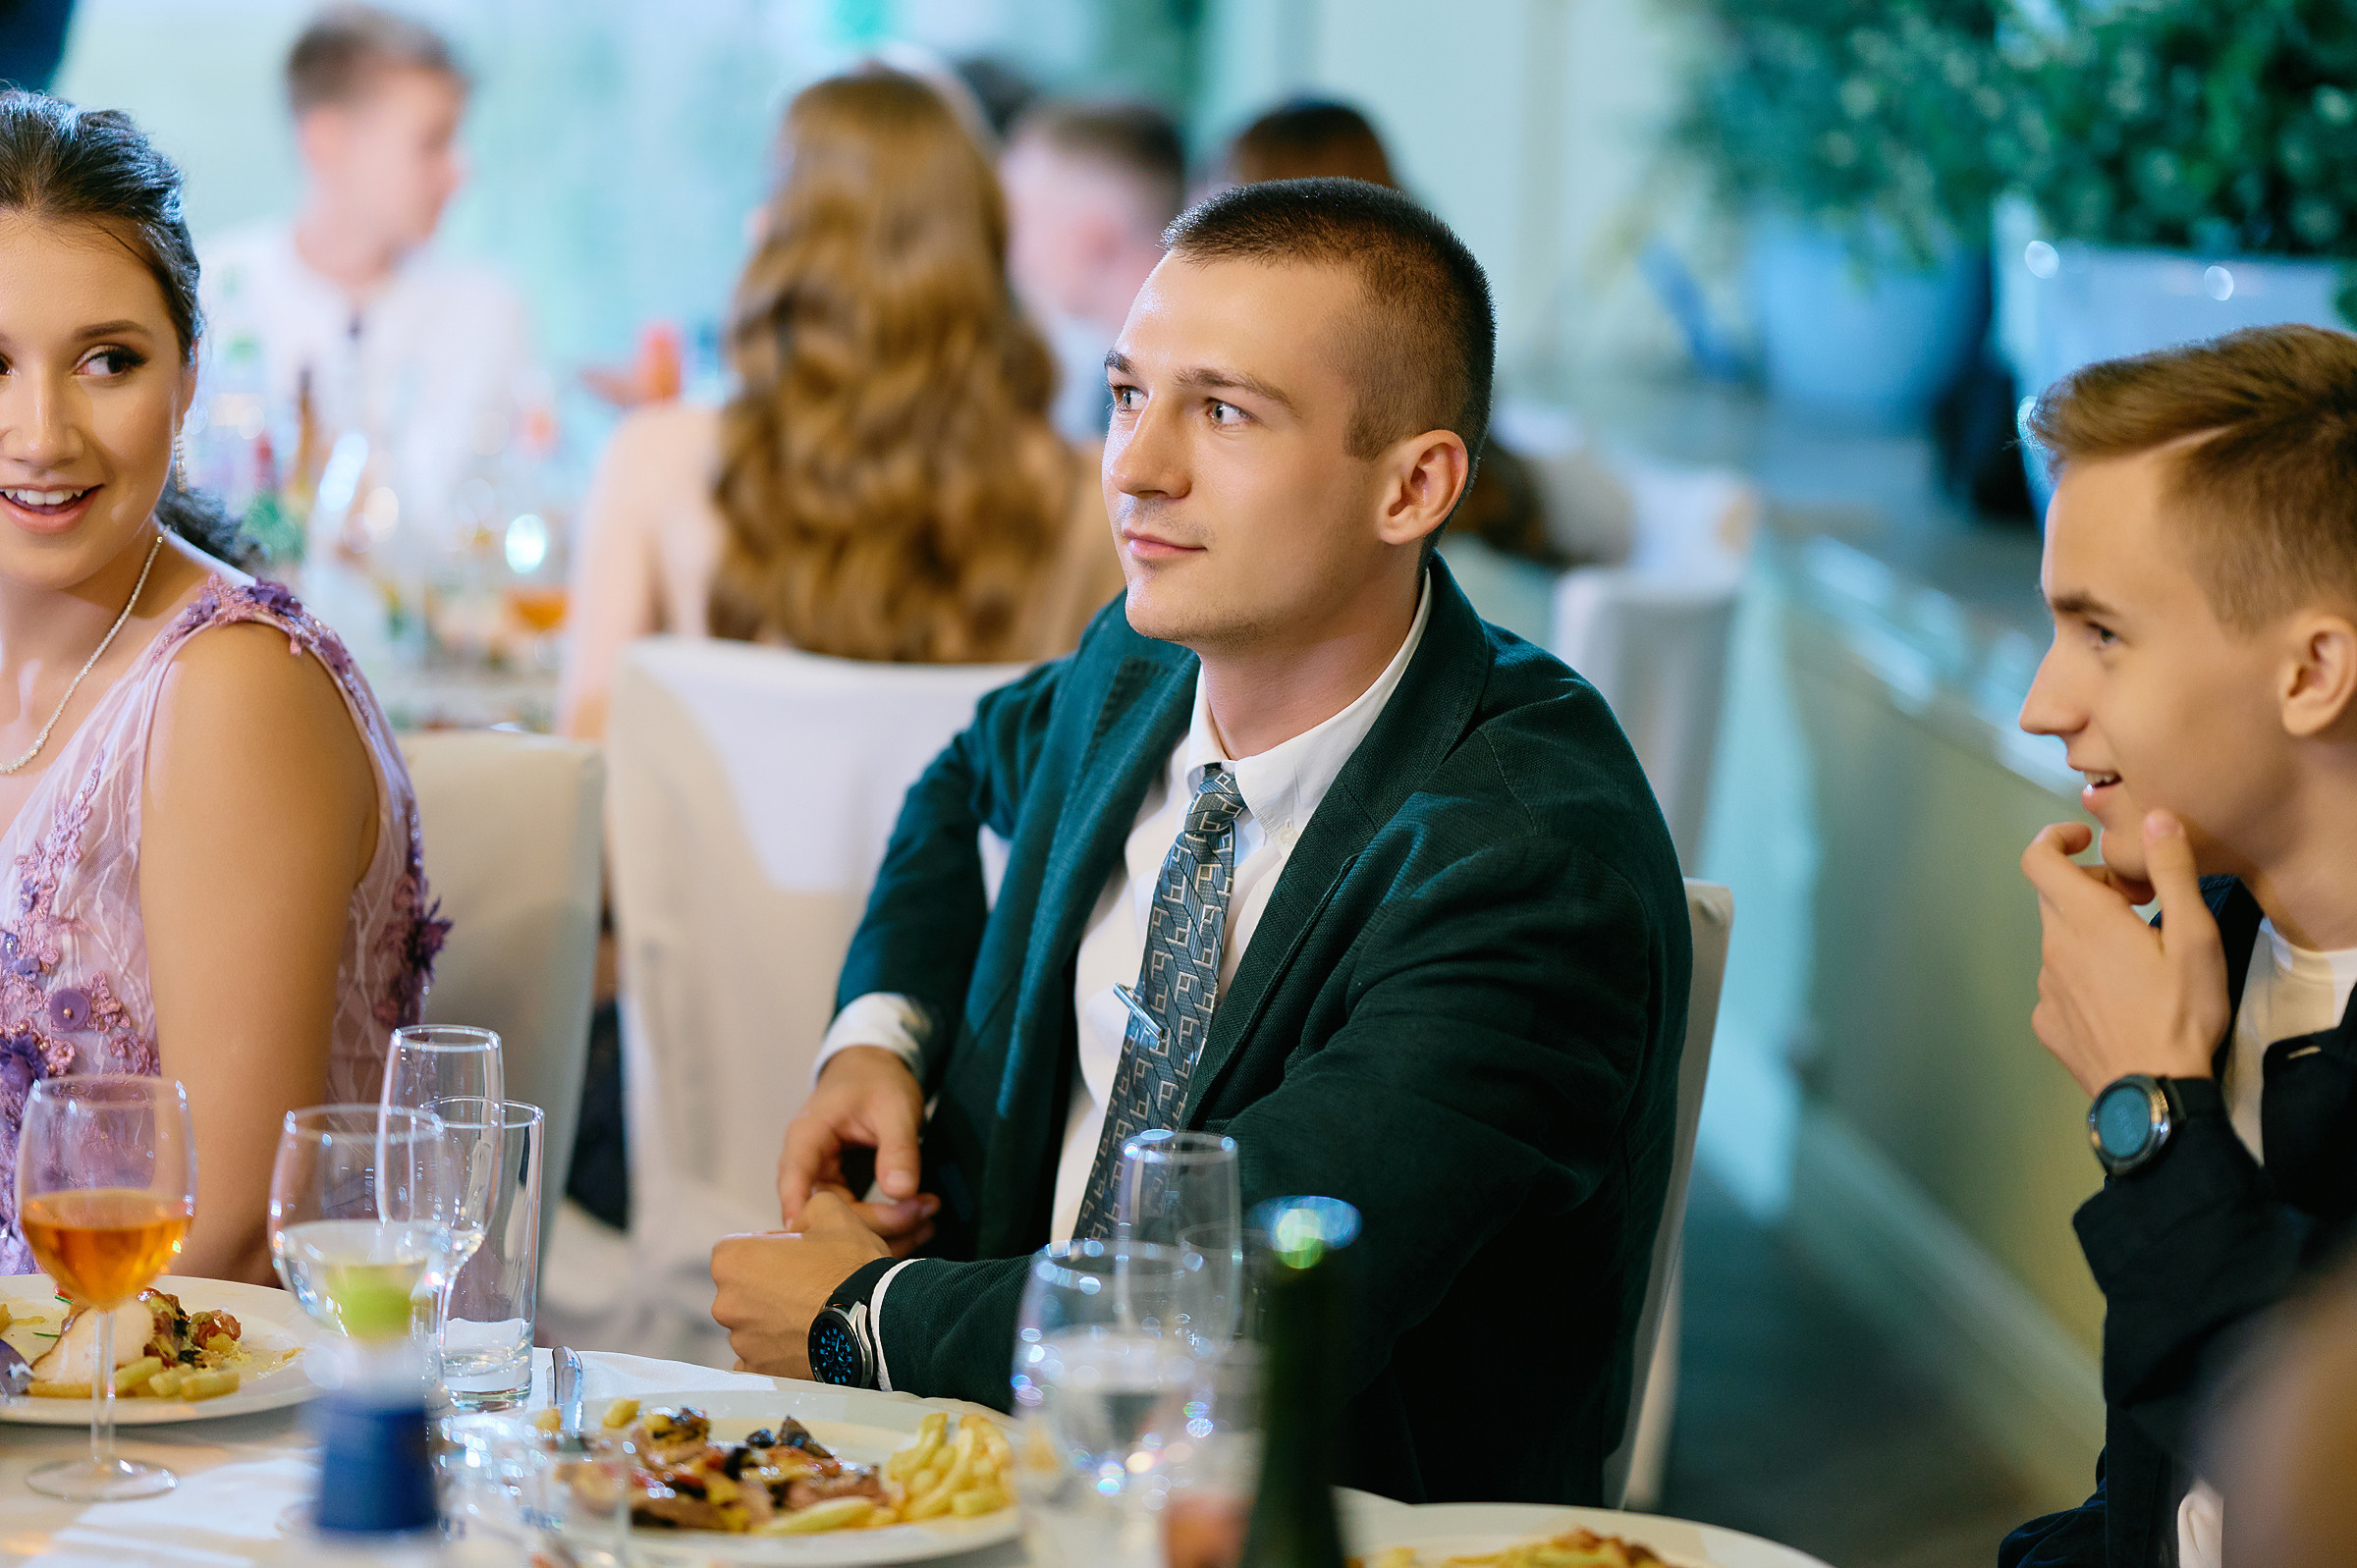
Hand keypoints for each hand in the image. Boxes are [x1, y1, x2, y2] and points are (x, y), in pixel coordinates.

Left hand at [711, 1190, 891, 1377]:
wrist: (876, 1321)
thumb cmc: (850, 1267)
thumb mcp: (831, 1212)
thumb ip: (804, 1209)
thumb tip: (799, 1225)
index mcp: (733, 1260)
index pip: (739, 1248)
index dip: (769, 1248)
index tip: (795, 1255)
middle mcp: (726, 1303)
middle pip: (743, 1288)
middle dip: (768, 1286)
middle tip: (809, 1285)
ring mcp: (742, 1342)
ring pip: (753, 1324)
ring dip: (774, 1319)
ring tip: (814, 1314)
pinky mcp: (759, 1371)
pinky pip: (759, 1358)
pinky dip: (776, 1352)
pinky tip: (804, 1341)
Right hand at [777, 1046, 936, 1252]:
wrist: (874, 1070)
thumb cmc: (877, 1080)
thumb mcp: (895, 1106)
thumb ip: (897, 1147)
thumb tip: (900, 1191)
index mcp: (807, 1138)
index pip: (794, 1182)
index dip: (804, 1217)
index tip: (826, 1248)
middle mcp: (807, 1166)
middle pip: (827, 1214)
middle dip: (877, 1222)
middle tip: (926, 1212)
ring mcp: (824, 1183)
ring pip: (843, 1224)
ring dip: (884, 1231)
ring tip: (929, 1221)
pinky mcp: (842, 1192)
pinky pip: (858, 1220)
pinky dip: (887, 1225)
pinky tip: (920, 1222)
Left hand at [2019, 810, 2230, 1096]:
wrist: (2153, 1090)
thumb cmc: (2179, 1011)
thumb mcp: (2194, 936)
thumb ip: (2172, 871)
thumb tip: (2156, 818)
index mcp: (2084, 919)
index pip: (2036, 859)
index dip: (2055, 839)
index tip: (2087, 841)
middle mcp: (2053, 948)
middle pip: (2056, 898)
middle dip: (2092, 887)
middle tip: (2140, 904)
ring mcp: (2046, 988)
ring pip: (2060, 942)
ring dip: (2090, 936)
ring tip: (2140, 958)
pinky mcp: (2048, 1023)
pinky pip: (2060, 984)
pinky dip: (2084, 977)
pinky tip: (2121, 999)